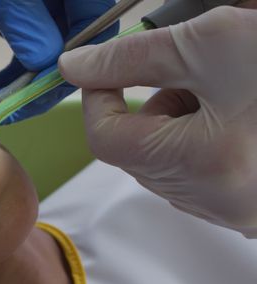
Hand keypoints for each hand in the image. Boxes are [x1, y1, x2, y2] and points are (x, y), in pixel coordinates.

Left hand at [0, 0, 116, 123]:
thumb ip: (25, 17)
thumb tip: (45, 59)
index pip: (96, 27)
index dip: (76, 63)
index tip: (43, 89)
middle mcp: (65, 1)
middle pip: (72, 49)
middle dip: (42, 82)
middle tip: (12, 108)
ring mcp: (43, 10)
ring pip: (45, 57)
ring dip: (20, 86)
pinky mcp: (20, 18)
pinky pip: (22, 53)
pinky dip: (6, 76)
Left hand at [59, 6, 256, 236]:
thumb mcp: (214, 44)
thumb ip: (136, 55)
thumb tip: (76, 66)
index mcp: (201, 166)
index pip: (105, 136)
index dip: (99, 94)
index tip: (107, 62)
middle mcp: (219, 199)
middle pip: (141, 149)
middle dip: (151, 101)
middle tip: (185, 65)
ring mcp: (242, 206)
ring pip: (174, 159)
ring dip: (182, 116)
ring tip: (224, 80)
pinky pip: (208, 169)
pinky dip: (210, 134)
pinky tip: (243, 104)